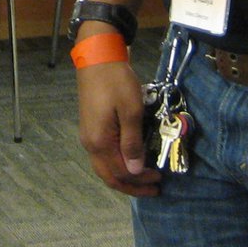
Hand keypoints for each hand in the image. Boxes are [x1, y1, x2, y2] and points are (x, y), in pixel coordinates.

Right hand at [76, 55, 158, 196]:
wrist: (97, 58)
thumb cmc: (116, 82)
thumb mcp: (131, 111)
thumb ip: (132, 143)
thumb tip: (134, 170)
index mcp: (100, 142)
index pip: (121, 173)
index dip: (140, 180)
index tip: (159, 178)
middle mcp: (90, 144)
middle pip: (109, 176)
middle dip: (132, 186)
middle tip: (153, 188)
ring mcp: (88, 137)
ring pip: (104, 168)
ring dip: (124, 177)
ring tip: (143, 179)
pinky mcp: (90, 128)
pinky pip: (103, 157)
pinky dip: (117, 165)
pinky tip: (130, 161)